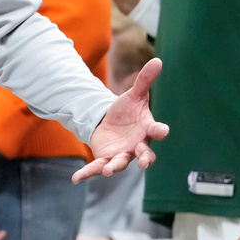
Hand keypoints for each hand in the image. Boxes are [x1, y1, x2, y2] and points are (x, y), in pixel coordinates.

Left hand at [73, 58, 168, 182]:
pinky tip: (76, 178)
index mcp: (146, 130)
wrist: (110, 122)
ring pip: (120, 163)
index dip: (159, 130)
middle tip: (144, 162)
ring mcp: (121, 154)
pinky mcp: (105, 158)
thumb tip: (158, 60)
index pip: (156, 130)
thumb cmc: (127, 111)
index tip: (163, 130)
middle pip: (143, 154)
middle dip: (144, 158)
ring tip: (109, 170)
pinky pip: (96, 167)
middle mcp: (136, 146)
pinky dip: (87, 173)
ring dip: (115, 166)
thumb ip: (145, 81)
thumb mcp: (134, 95)